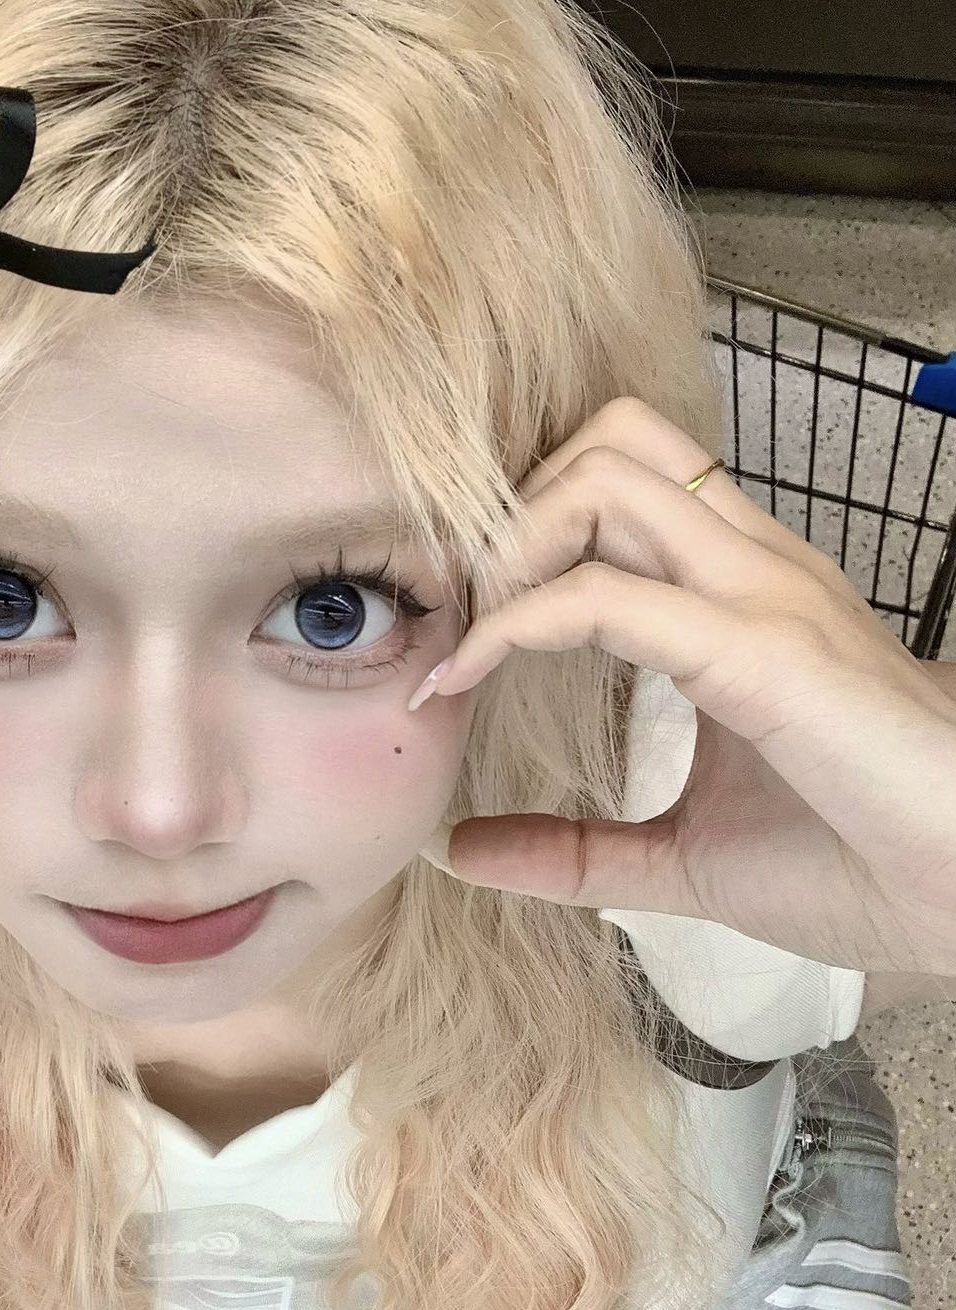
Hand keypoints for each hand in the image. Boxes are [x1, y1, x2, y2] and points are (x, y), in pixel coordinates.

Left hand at [411, 396, 955, 977]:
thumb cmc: (856, 866)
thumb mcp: (681, 860)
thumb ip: (572, 850)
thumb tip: (460, 849)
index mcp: (739, 594)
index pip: (615, 485)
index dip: (516, 541)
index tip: (453, 645)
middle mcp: (750, 568)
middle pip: (603, 443)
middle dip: (507, 514)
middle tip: (465, 615)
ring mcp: (761, 596)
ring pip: (601, 478)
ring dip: (508, 547)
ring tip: (472, 640)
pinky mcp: (761, 650)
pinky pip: (606, 596)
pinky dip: (515, 626)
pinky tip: (471, 679)